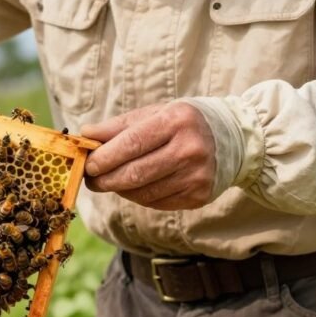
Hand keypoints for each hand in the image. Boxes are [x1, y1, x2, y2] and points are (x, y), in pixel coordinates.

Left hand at [81, 102, 216, 209]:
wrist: (231, 138)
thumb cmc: (180, 124)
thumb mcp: (153, 114)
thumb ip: (117, 127)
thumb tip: (84, 134)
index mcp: (176, 121)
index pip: (131, 144)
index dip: (104, 158)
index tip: (87, 165)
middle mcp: (190, 149)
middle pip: (135, 173)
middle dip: (105, 180)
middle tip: (91, 180)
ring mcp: (197, 175)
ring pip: (143, 192)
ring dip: (120, 189)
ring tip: (111, 181)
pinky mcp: (199, 196)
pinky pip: (156, 202)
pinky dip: (138, 196)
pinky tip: (135, 187)